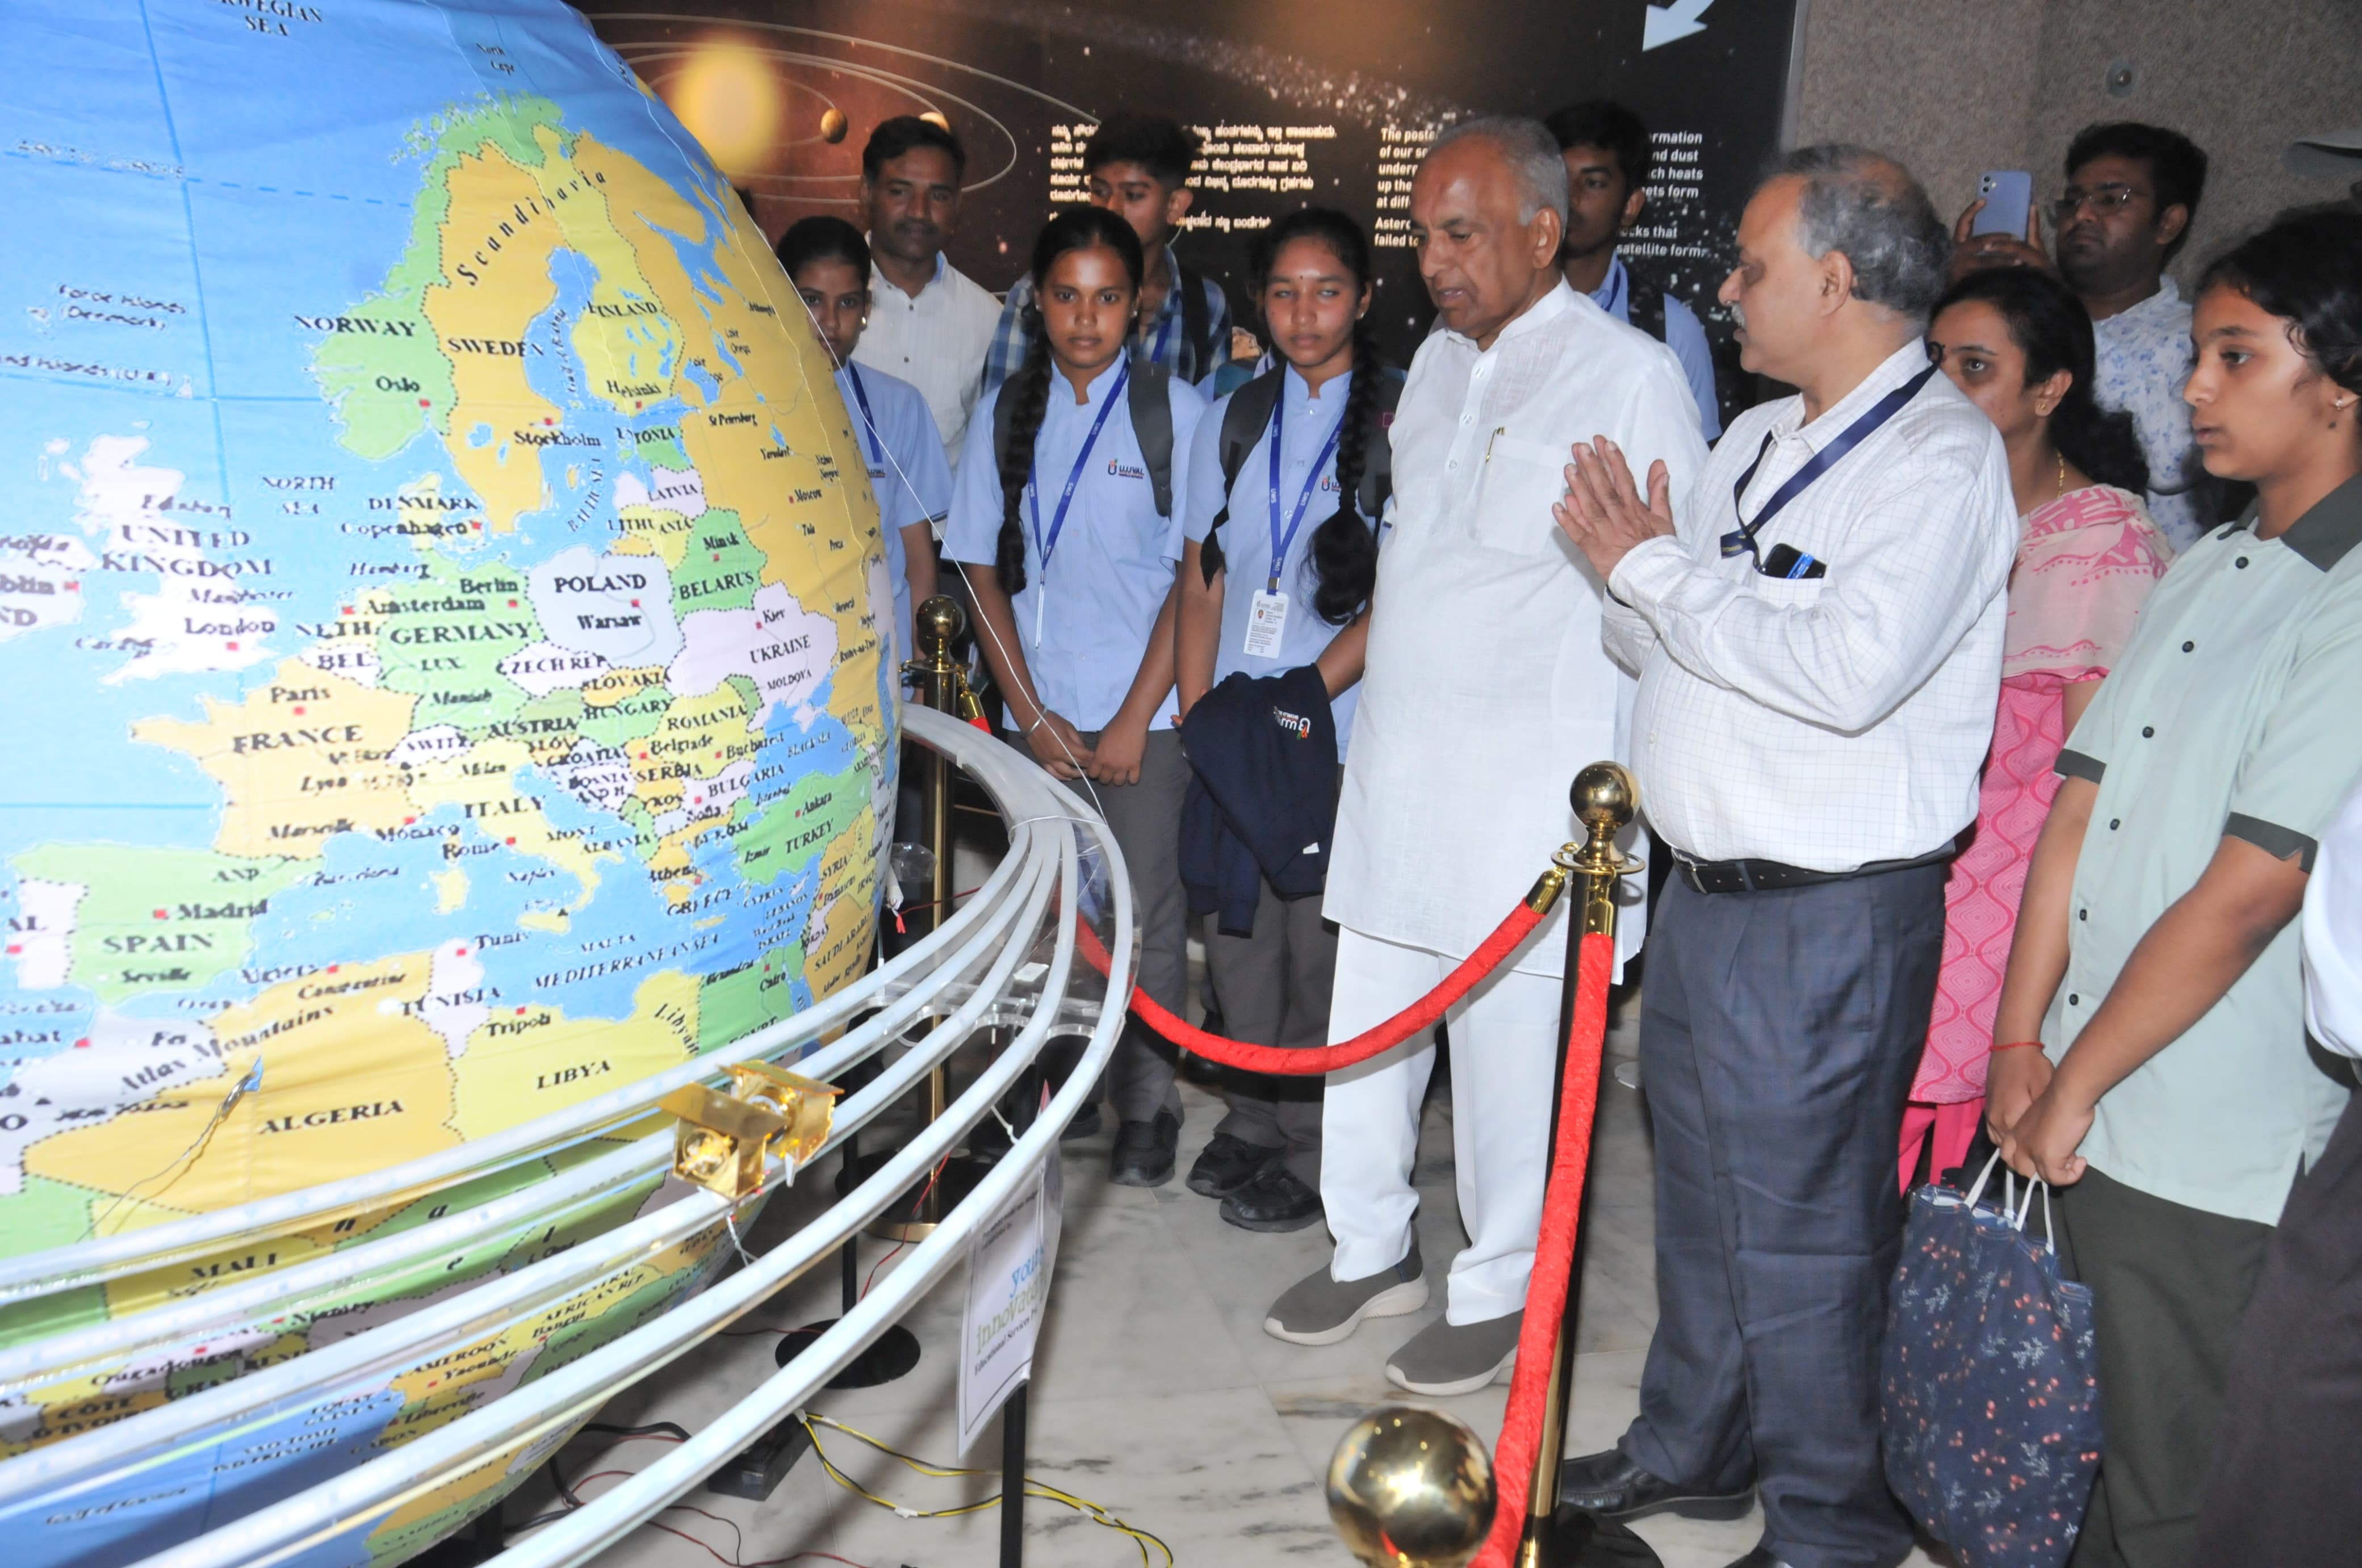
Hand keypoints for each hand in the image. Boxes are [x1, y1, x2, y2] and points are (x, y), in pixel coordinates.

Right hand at [1025, 710, 1093, 780]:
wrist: (1032, 720)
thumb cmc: (1051, 721)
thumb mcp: (1069, 727)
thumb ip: (1078, 740)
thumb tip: (1084, 749)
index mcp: (1066, 747)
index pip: (1083, 757)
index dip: (1092, 759)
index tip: (1099, 759)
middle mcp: (1058, 757)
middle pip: (1076, 766)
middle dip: (1087, 767)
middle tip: (1094, 767)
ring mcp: (1049, 761)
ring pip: (1065, 774)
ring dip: (1076, 775)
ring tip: (1083, 773)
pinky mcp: (1042, 762)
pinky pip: (1053, 774)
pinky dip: (1062, 777)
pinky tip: (1068, 777)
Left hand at [1087, 710, 1147, 784]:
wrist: (1132, 722)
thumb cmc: (1115, 726)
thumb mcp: (1101, 738)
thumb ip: (1099, 751)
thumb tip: (1099, 758)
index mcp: (1100, 757)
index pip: (1093, 774)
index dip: (1094, 772)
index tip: (1097, 769)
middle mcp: (1110, 765)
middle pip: (1104, 780)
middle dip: (1105, 776)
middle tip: (1109, 771)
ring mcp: (1124, 767)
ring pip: (1118, 783)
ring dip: (1118, 779)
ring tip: (1120, 773)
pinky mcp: (1136, 765)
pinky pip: (1134, 780)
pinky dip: (1132, 779)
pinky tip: (1131, 774)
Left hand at [1554, 437, 1674, 582]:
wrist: (1654, 580)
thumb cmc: (1659, 549)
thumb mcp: (1665, 519)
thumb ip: (1659, 491)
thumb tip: (1659, 465)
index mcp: (1635, 510)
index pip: (1623, 481)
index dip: (1614, 461)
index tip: (1604, 443)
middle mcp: (1618, 519)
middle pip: (1603, 489)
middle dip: (1591, 467)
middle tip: (1579, 447)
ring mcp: (1604, 534)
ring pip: (1589, 507)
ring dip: (1578, 487)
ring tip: (1568, 468)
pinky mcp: (1593, 550)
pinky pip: (1578, 534)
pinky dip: (1567, 520)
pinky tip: (1557, 505)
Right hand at [1948, 197, 2052, 280]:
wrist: (1980, 300)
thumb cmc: (1986, 268)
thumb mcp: (1995, 247)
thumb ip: (2005, 232)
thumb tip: (2029, 206)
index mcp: (1963, 243)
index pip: (1962, 224)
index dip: (1971, 212)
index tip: (1984, 201)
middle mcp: (1958, 254)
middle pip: (1975, 242)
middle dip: (1995, 239)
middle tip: (2014, 238)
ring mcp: (1958, 269)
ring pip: (1982, 262)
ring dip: (2002, 260)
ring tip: (2020, 261)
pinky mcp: (1963, 283)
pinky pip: (1983, 279)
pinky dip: (1999, 277)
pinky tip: (2012, 277)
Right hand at [1983, 1045, 2053, 1146]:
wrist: (2011, 1048)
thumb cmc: (2032, 1067)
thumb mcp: (2045, 1089)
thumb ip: (2044, 1115)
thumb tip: (2050, 1135)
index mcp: (2012, 1119)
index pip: (2023, 1150)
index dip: (2040, 1156)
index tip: (2057, 1157)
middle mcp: (1997, 1121)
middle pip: (2011, 1149)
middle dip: (2027, 1155)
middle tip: (2048, 1154)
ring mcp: (1990, 1116)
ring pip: (2001, 1143)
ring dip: (2016, 1148)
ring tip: (2034, 1148)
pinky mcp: (1988, 1110)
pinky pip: (1994, 1134)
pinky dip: (2006, 1139)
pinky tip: (2019, 1136)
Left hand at [1999, 1076, 2094, 1185]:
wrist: (2067, 1095)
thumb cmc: (2060, 1099)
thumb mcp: (2046, 1120)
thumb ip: (2045, 1135)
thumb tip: (2060, 1150)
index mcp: (2016, 1132)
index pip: (2007, 1156)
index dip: (2024, 1161)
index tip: (2043, 1158)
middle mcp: (2020, 1144)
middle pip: (2020, 1170)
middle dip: (2040, 1171)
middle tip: (2061, 1161)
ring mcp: (2032, 1153)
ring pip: (2038, 1178)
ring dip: (2057, 1174)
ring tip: (2073, 1160)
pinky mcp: (2047, 1159)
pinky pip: (2058, 1180)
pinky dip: (2072, 1176)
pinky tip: (2081, 1162)